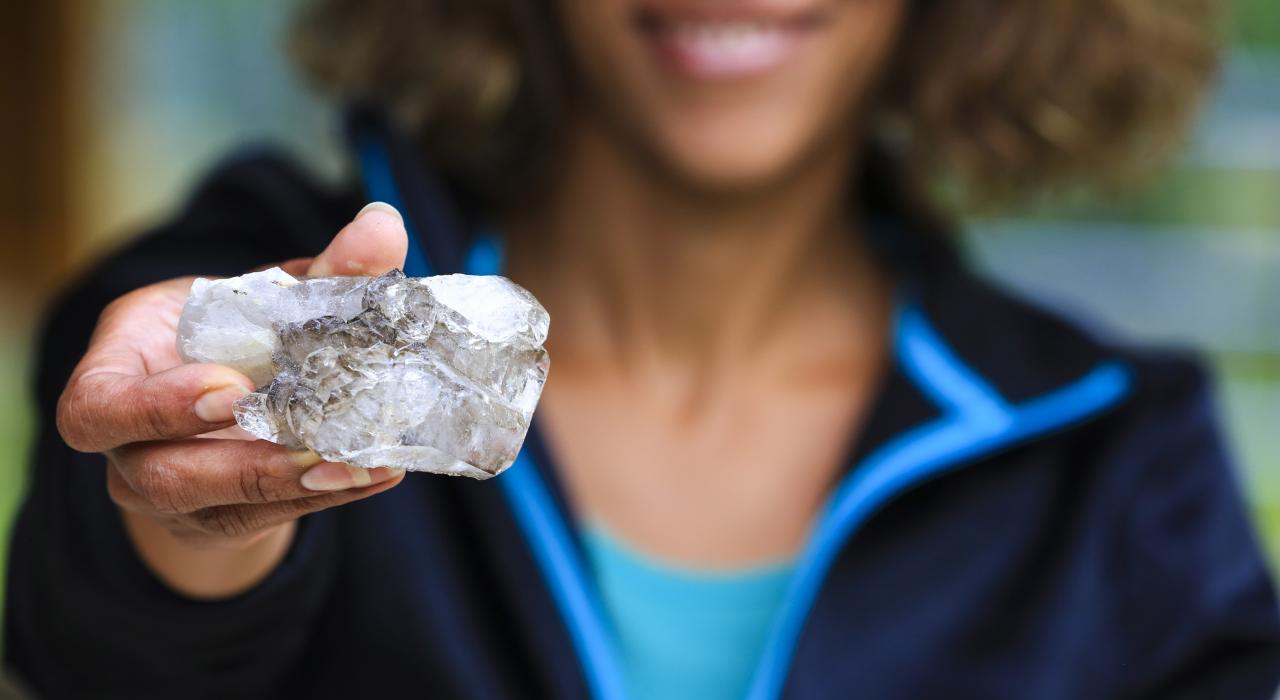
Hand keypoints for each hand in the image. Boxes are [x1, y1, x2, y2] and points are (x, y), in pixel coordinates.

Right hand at [56, 203, 409, 591]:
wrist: (224, 401)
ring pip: (221, 511)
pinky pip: (270, 521)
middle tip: (312, 444)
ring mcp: (172, 499)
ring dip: (295, 489)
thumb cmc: (228, 335)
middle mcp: (130, 449)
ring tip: (358, 465)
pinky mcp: (223, 525)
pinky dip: (327, 497)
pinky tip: (376, 473)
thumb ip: (321, 269)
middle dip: (242, 465)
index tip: (229, 388)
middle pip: (163, 477)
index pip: (96, 410)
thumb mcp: (261, 298)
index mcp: (114, 376)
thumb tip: (384, 225)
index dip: (155, 407)